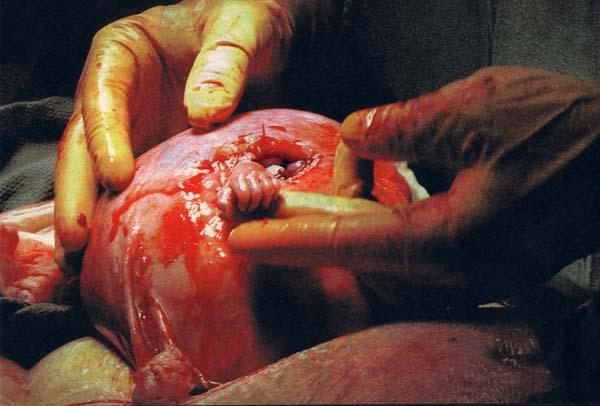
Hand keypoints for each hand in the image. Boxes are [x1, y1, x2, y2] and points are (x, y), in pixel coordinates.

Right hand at [54, 0, 332, 253]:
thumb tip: (201, 114)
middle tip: (77, 240)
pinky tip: (123, 251)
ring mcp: (134, 129)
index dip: (104, 137)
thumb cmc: (249, 21)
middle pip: (85, 143)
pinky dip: (126, 218)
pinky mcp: (156, 156)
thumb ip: (225, 62)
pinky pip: (136, 188)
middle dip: (78, 192)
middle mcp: (118, 95)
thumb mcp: (242, 27)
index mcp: (123, 53)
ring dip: (93, 217)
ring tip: (84, 262)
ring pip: (100, 174)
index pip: (102, 94)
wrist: (267, 42)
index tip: (116, 177)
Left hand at [217, 161, 280, 217]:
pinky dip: (273, 196)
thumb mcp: (225, 196)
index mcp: (237, 178)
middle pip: (256, 192)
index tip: (242, 208)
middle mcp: (249, 173)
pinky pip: (276, 186)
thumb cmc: (234, 190)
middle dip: (254, 205)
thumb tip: (227, 212)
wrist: (244, 174)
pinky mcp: (271, 176)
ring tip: (260, 206)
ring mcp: (262, 174)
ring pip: (268, 189)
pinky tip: (267, 201)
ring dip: (265, 202)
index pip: (244, 193)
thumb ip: (223, 204)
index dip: (244, 204)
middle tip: (250, 209)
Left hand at [229, 67, 599, 298]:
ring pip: (382, 247)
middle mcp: (456, 269)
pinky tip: (367, 189)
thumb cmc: (571, 131)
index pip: (347, 243)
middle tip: (256, 216)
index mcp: (450, 241)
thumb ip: (403, 125)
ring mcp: (470, 269)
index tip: (243, 238)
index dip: (288, 238)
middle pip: (357, 251)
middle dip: (305, 229)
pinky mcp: (480, 256)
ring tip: (316, 186)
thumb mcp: (477, 109)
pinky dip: (379, 215)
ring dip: (344, 215)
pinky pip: (410, 243)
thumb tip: (356, 134)